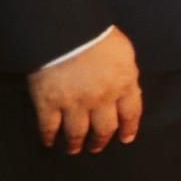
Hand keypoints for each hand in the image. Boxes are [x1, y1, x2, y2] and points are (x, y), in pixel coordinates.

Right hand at [28, 28, 141, 154]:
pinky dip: (49, 137)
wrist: (68, 31)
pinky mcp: (49, 104)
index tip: (126, 139)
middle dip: (101, 140)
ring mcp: (74, 103)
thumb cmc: (99, 36)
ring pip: (77, 133)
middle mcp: (101, 99)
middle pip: (104, 128)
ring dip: (76, 144)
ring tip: (74, 149)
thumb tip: (129, 90)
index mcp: (123, 85)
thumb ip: (127, 74)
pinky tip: (49, 142)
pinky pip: (49, 127)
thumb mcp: (125, 53)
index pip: (131, 113)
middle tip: (97, 147)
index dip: (129, 128)